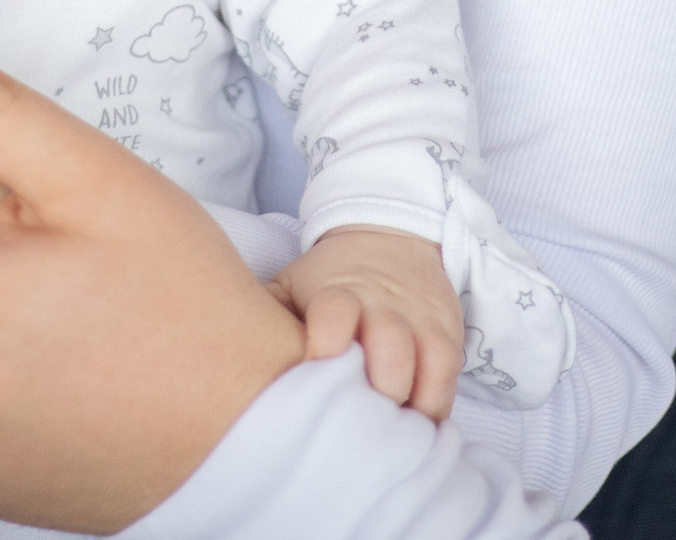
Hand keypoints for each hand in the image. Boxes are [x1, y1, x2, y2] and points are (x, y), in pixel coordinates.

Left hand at [267, 225, 463, 420]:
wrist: (389, 240)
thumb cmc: (327, 280)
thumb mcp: (291, 286)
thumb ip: (264, 319)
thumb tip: (226, 361)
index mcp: (338, 291)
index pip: (336, 311)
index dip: (328, 343)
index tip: (319, 372)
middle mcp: (383, 304)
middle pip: (390, 349)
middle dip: (376, 392)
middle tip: (355, 426)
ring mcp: (419, 318)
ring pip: (427, 364)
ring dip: (410, 405)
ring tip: (388, 434)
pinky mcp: (447, 330)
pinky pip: (449, 375)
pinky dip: (435, 405)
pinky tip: (415, 427)